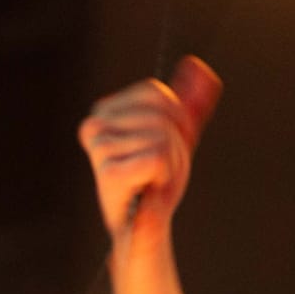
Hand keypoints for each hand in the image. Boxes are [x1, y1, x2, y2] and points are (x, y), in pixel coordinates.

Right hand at [77, 56, 223, 239]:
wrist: (145, 227)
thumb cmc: (157, 180)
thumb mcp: (177, 135)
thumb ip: (189, 101)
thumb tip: (201, 66)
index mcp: (105, 111)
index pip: (157, 92)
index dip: (176, 119)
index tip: (167, 145)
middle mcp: (94, 125)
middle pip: (162, 114)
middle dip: (177, 143)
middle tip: (162, 169)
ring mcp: (99, 148)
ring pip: (162, 136)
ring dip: (172, 162)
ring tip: (154, 180)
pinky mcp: (108, 171)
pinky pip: (158, 157)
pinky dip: (166, 174)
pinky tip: (150, 188)